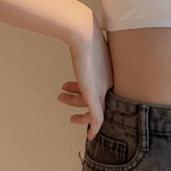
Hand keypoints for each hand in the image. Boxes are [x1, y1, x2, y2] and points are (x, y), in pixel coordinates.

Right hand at [57, 8, 112, 140]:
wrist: (83, 34)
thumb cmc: (84, 37)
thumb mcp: (87, 46)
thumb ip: (84, 48)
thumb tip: (75, 36)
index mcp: (110, 73)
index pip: (101, 89)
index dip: (84, 90)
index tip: (73, 90)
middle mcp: (109, 82)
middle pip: (98, 99)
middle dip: (77, 99)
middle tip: (62, 96)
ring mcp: (103, 90)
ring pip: (94, 109)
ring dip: (76, 106)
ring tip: (60, 96)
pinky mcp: (95, 96)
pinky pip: (97, 118)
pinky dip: (94, 127)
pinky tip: (90, 136)